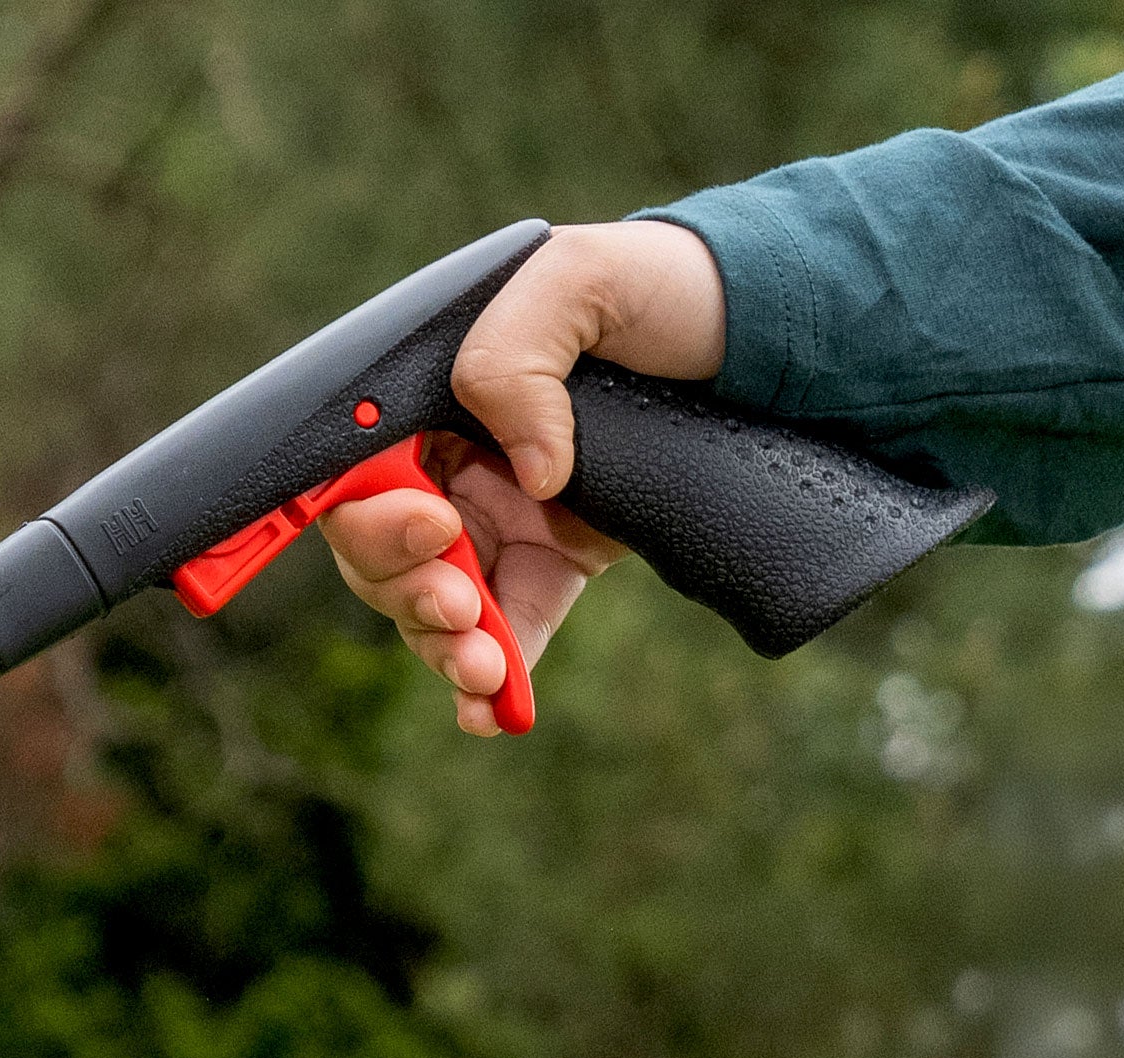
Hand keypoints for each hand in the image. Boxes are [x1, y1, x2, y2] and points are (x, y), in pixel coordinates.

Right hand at [318, 221, 726, 734]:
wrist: (763, 335)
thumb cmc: (658, 284)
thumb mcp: (581, 279)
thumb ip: (515, 354)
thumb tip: (530, 472)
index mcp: (432, 391)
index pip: (361, 465)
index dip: (372, 509)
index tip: (428, 526)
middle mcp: (453, 457)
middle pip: (383, 546)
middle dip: (407, 586)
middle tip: (458, 601)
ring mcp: (504, 514)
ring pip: (438, 600)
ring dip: (444, 642)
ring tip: (481, 666)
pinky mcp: (559, 560)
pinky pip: (512, 625)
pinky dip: (498, 674)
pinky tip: (492, 712)